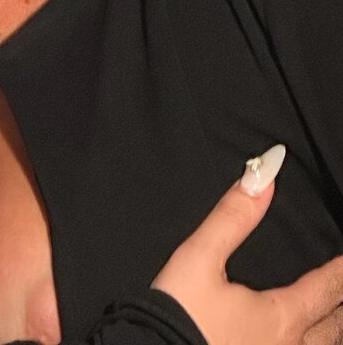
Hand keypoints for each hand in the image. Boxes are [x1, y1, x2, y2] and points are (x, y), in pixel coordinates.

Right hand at [152, 145, 342, 344]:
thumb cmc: (176, 318)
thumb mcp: (199, 258)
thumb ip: (233, 217)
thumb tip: (264, 175)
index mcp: (278, 317)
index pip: (324, 289)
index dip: (340, 272)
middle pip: (331, 329)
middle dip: (341, 307)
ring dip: (327, 333)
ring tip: (328, 321)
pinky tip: (291, 343)